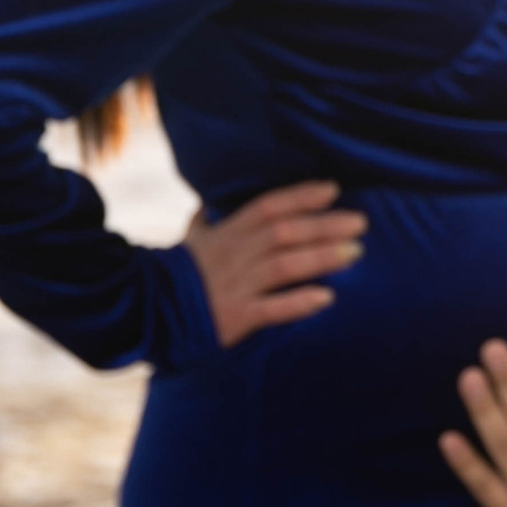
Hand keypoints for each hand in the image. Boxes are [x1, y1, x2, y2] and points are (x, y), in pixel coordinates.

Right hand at [183, 180, 364, 347]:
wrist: (146, 312)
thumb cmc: (173, 275)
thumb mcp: (188, 242)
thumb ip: (203, 223)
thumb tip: (206, 205)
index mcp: (226, 234)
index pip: (268, 207)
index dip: (300, 196)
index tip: (332, 190)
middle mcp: (235, 255)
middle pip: (285, 233)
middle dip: (324, 226)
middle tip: (360, 223)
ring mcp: (236, 285)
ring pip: (284, 266)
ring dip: (322, 257)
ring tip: (356, 253)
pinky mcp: (236, 316)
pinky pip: (272, 309)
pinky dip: (299, 302)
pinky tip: (327, 298)